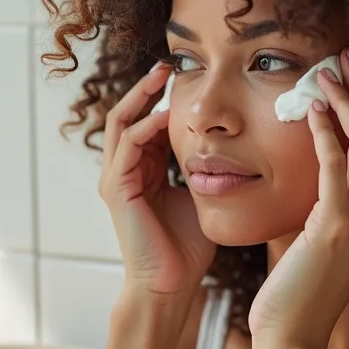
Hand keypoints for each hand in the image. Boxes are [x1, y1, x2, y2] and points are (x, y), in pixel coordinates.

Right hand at [99, 62, 215, 298]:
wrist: (171, 285)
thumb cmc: (188, 247)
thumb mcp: (200, 195)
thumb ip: (204, 168)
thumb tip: (232, 144)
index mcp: (143, 170)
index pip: (147, 121)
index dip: (163, 96)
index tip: (188, 75)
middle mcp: (124, 170)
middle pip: (128, 113)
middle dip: (147, 87)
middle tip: (169, 63)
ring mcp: (116, 179)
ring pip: (121, 122)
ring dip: (141, 96)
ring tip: (163, 75)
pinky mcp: (117, 190)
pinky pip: (128, 147)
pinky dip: (146, 126)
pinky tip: (167, 114)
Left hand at [247, 48, 348, 348]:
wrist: (293, 334)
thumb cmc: (302, 288)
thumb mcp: (329, 238)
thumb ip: (337, 201)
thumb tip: (326, 158)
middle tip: (344, 57)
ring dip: (347, 101)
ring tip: (326, 73)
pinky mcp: (335, 228)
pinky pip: (335, 165)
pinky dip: (326, 132)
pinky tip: (313, 111)